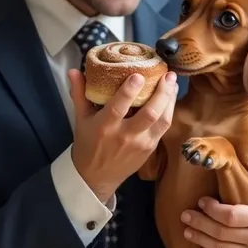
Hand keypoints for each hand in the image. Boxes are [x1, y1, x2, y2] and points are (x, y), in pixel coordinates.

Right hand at [68, 68, 177, 202]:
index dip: (129, 91)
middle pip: (149, 113)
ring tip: (173, 82)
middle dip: (161, 93)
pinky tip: (171, 97)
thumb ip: (79, 93)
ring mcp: (141, 143)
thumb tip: (73, 71)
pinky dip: (169, 111)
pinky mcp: (150, 148)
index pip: (118, 107)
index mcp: (104, 127)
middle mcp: (125, 136)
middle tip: (168, 74)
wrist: (95, 177)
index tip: (139, 75)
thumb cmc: (88, 144)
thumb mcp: (81, 119)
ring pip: (162, 120)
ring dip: (170, 100)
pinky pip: (164, 128)